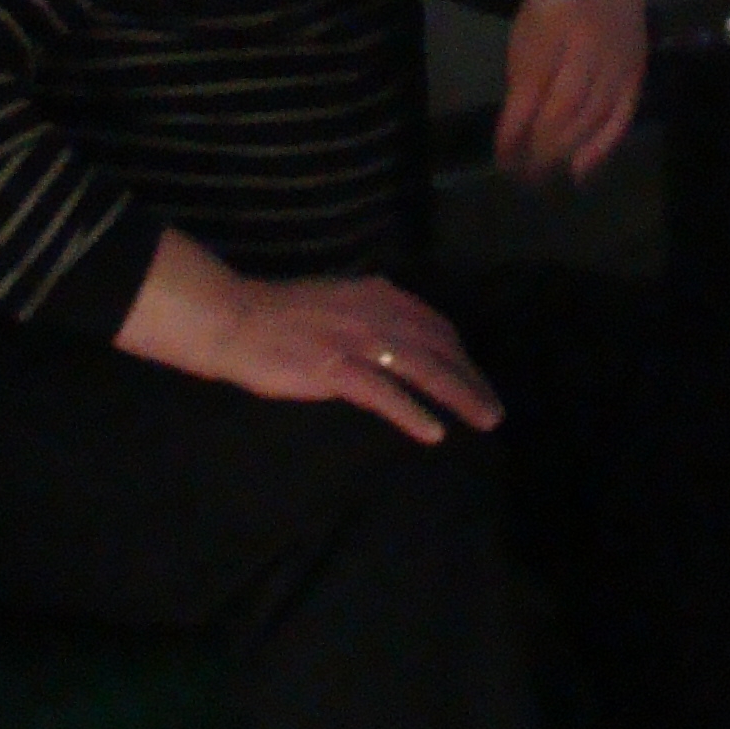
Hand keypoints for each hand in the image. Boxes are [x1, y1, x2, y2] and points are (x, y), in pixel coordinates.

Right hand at [202, 274, 504, 444]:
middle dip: (472, 379)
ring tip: (484, 420)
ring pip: (424, 370)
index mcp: (379, 295)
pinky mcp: (336, 369)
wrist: (234, 318)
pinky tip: (434, 433)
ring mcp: (358, 341)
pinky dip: (413, 414)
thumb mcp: (337, 299)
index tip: (477, 377)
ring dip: (459, 396)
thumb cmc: (279, 314)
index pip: (436, 326)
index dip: (462, 354)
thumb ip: (371, 310)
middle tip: (494, 409)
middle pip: (440, 349)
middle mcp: (377, 313)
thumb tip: (399, 330)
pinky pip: (385, 395)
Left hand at [501, 0, 647, 180]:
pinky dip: (602, 147)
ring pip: (594, 116)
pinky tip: (581, 170)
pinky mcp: (638, 69)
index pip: (532, 89)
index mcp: (555, 24)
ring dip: (567, 152)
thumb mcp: (528, 28)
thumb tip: (517, 135)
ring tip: (545, 174)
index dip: (515, 129)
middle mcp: (592, 41)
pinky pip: (622, 116)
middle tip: (523, 176)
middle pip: (567, 108)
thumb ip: (524, 75)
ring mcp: (620, 56)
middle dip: (541, 148)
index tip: (501, 157)